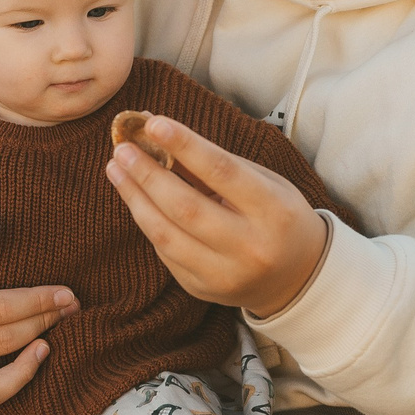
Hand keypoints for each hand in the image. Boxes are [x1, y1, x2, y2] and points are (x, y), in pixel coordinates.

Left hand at [107, 116, 326, 318]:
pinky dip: (148, 222)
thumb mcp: (262, 182)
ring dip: (135, 198)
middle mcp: (250, 247)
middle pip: (186, 207)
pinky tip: (137, 199)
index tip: (153, 124)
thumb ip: (214, 162)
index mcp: (273, 211)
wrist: (297, 278)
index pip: (222, 172)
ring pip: (166, 235)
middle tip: (123, 149)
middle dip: (147, 174)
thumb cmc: (278, 217)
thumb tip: (159, 132)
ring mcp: (224, 274)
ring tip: (116, 169)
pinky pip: (165, 252)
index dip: (185, 145)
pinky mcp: (202, 290)